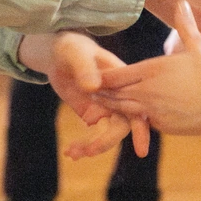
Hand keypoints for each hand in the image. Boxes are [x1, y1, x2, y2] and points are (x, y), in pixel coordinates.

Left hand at [20, 33, 148, 159]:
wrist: (58, 54)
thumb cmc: (71, 47)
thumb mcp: (75, 53)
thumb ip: (84, 68)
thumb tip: (93, 87)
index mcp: (123, 82)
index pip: (136, 106)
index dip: (140, 128)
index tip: (141, 150)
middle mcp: (119, 97)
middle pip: (121, 125)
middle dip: (107, 141)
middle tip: (89, 152)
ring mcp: (106, 107)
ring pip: (107, 133)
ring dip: (92, 145)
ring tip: (72, 153)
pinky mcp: (93, 114)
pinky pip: (93, 134)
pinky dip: (82, 144)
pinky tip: (69, 152)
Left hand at [92, 1, 200, 138]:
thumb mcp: (198, 45)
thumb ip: (185, 25)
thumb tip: (182, 2)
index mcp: (151, 70)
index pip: (115, 75)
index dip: (102, 76)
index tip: (90, 75)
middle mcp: (147, 91)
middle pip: (113, 94)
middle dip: (100, 94)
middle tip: (85, 92)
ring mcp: (153, 110)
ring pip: (123, 110)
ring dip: (111, 108)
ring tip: (97, 108)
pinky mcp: (162, 126)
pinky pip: (142, 122)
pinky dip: (131, 121)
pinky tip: (124, 121)